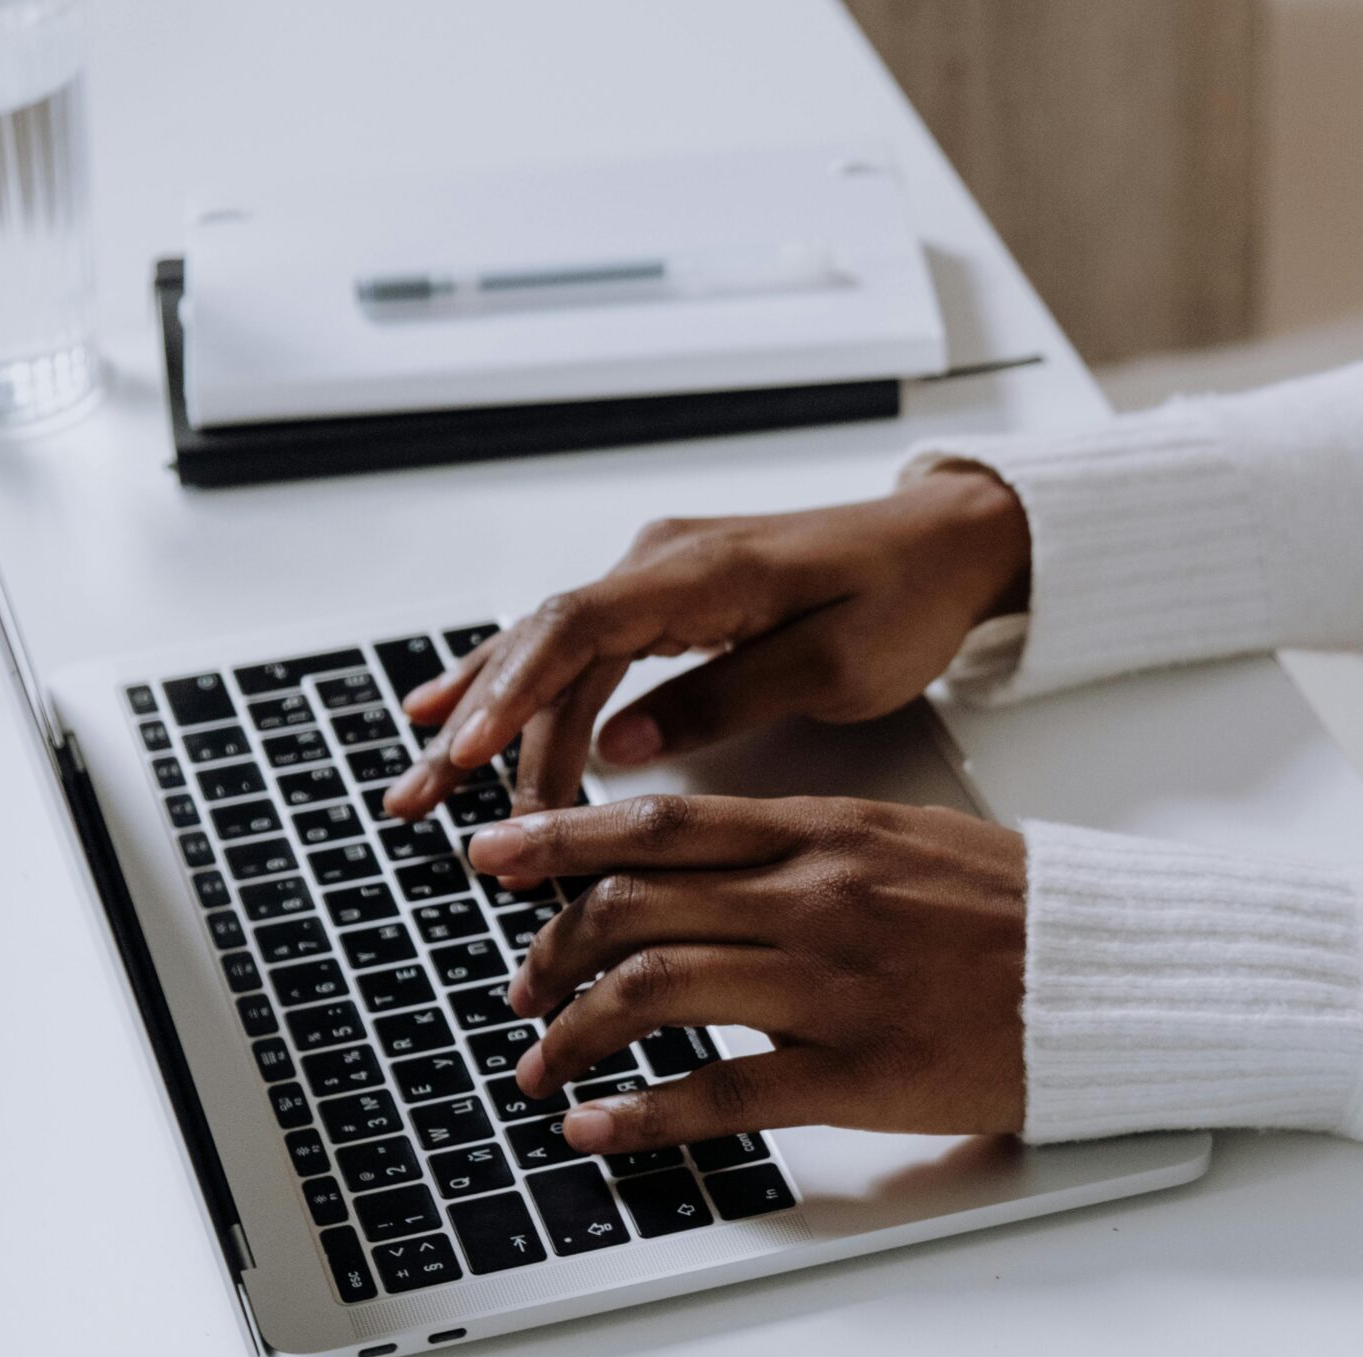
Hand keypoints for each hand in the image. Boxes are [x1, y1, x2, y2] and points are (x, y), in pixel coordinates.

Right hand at [385, 464, 1029, 822]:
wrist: (944, 545)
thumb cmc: (905, 597)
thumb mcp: (837, 663)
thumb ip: (727, 697)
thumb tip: (621, 746)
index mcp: (703, 571)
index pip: (578, 629)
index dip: (513, 694)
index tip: (467, 754)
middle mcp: (662, 563)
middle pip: (543, 647)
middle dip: (478, 730)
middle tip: (422, 805)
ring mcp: (657, 576)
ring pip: (546, 651)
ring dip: (483, 720)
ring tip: (418, 787)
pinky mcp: (663, 598)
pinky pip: (571, 646)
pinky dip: (512, 685)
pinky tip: (451, 715)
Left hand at [466, 794, 1026, 1153]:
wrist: (1110, 973)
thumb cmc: (1011, 912)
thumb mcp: (901, 840)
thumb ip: (802, 848)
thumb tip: (706, 865)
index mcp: (824, 833)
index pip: (660, 824)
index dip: (559, 839)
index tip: (495, 855)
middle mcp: (814, 897)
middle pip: (634, 905)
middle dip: (552, 949)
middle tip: (520, 986)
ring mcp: (831, 984)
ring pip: (655, 991)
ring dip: (575, 1033)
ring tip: (542, 1065)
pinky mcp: (856, 1072)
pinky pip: (719, 1093)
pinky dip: (639, 1115)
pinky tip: (597, 1128)